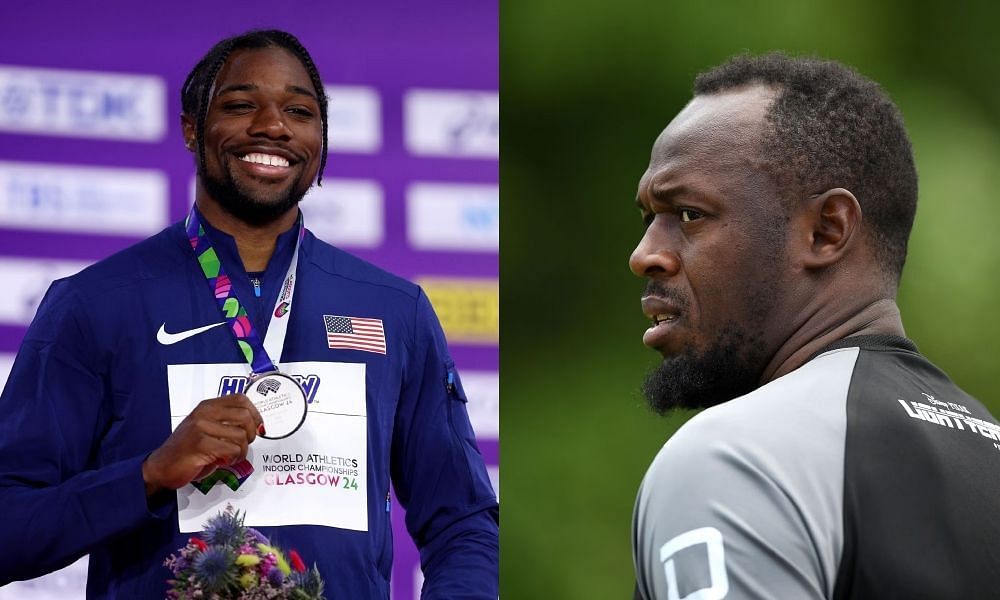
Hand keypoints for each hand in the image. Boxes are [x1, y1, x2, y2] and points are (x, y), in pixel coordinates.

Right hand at [142, 394, 262, 496]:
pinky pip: (231, 449)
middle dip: (251, 434)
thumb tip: (256, 425)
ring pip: (241, 436)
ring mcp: (201, 427)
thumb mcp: (206, 429)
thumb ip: (226, 422)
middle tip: (243, 445)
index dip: (255, 413)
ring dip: (241, 451)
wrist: (161, 467)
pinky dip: (233, 459)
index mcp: (207, 406)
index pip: (240, 399)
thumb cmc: (187, 450)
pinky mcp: (200, 444)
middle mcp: (204, 413)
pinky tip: (224, 462)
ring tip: (231, 457)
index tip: (258, 427)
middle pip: (245, 416)